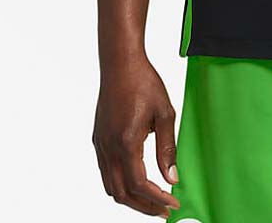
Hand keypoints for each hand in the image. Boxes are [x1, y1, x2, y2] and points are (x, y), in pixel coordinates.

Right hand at [92, 54, 180, 216]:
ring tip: (152, 200)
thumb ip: (168, 148)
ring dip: (130, 198)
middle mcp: (109, 148)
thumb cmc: (144, 82)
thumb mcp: (165, 113)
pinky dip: (120, 184)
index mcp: (126, 143)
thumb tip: (172, 177)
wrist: (120, 63)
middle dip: (144, 206)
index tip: (173, 204)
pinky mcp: (98, 138)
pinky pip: (106, 172)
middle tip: (163, 211)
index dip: (157, 199)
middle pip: (122, 193)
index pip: (140, 185)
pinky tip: (135, 181)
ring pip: (111, 186)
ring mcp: (101, 144)